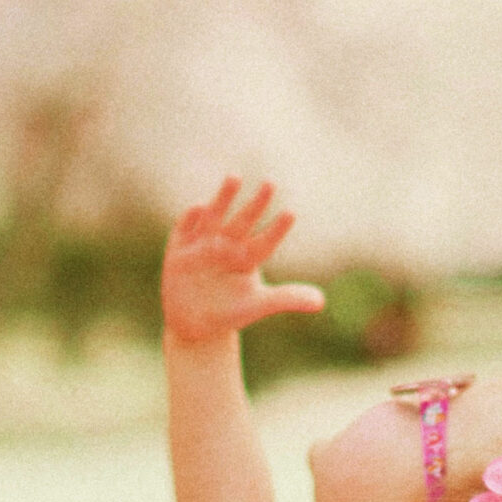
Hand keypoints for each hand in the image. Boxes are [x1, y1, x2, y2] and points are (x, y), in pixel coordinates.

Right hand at [162, 179, 325, 345]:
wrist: (193, 324)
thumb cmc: (230, 312)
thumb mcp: (257, 306)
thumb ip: (287, 299)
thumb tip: (321, 302)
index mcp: (248, 257)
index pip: (265, 241)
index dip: (276, 229)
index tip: (291, 214)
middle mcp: (228, 244)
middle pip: (244, 221)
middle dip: (256, 204)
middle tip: (271, 183)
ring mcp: (203, 244)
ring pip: (215, 216)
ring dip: (224, 198)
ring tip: (236, 177)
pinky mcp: (180, 249)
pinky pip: (185, 229)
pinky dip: (191, 218)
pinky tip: (199, 207)